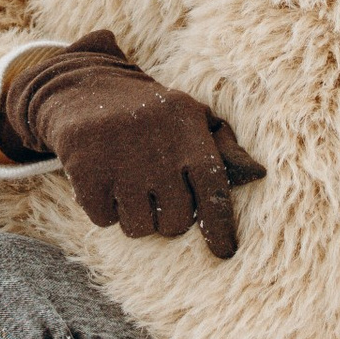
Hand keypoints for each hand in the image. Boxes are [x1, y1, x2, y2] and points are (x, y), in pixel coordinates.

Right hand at [0, 32, 264, 258]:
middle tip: (158, 199)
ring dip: (135, 218)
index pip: (214, 190)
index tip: (224, 253)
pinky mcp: (85, 170)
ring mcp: (119, 161)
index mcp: (188, 133)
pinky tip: (104, 184)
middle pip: (176, 222)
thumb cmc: (149, 112)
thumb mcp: (189, 116)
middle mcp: (157, 149)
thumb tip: (257, 173)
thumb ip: (223, 145)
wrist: (83, 85)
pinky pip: (104, 220)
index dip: (220, 226)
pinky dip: (104, 210)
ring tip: (129, 190)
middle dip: (169, 220)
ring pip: (139, 227)